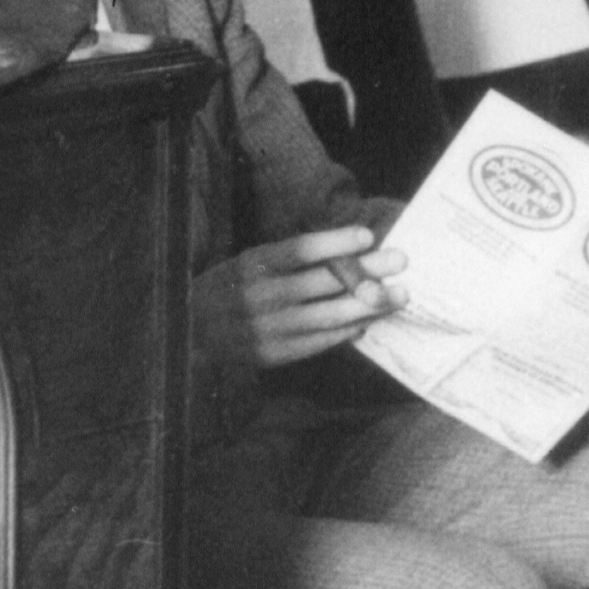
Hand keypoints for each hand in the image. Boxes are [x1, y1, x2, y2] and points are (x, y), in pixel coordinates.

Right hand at [235, 225, 406, 371]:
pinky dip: (346, 331)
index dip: (334, 241)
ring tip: (399, 295)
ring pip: (328, 314)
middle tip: (401, 260)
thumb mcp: (245, 264)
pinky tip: (368, 322)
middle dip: (366, 271)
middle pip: (323, 281)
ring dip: (368, 305)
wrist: (188, 337)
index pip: (299, 249)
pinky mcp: (275, 354)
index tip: (367, 235)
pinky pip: (319, 341)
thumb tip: (342, 252)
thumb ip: (286, 259)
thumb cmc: (225, 291)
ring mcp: (269, 327)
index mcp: (253, 265)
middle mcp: (262, 295)